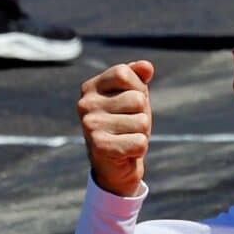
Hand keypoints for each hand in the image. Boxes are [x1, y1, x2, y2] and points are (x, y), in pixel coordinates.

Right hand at [78, 59, 155, 195]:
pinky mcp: (100, 147)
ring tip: (127, 138)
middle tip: (129, 127)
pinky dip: (140, 149)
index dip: (137, 88)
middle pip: (137, 99)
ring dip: (142, 133)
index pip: (124, 73)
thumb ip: (138, 77)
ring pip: (141, 121)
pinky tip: (126, 152)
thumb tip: (147, 67)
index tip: (130, 104)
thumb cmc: (124, 126)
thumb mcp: (132, 97)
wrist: (114, 166)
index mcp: (90, 88)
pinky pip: (139, 142)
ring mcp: (90, 126)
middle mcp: (85, 104)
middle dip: (142, 114)